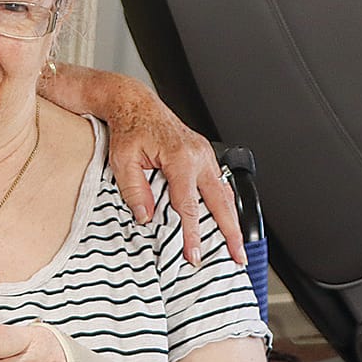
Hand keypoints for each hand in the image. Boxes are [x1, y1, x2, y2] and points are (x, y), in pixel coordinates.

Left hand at [101, 82, 243, 268]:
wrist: (135, 104)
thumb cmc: (129, 128)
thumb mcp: (123, 160)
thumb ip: (135, 190)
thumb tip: (146, 217)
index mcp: (180, 158)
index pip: (189, 206)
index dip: (192, 234)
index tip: (195, 255)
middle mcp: (198, 156)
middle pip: (220, 202)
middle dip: (231, 232)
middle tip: (238, 257)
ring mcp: (205, 154)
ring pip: (226, 193)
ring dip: (233, 220)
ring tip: (238, 245)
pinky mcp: (204, 155)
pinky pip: (220, 183)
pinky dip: (227, 204)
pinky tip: (228, 219)